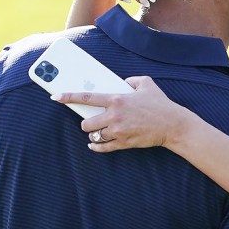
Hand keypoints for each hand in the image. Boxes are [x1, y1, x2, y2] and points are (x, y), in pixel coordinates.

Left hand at [53, 77, 189, 151]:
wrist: (172, 125)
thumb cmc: (160, 104)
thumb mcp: (146, 84)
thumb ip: (130, 80)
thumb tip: (123, 82)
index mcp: (117, 99)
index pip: (87, 97)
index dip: (69, 97)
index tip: (56, 97)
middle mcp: (114, 116)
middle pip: (86, 123)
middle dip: (86, 123)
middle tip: (91, 122)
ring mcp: (118, 131)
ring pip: (94, 136)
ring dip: (94, 135)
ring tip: (99, 132)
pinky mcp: (124, 143)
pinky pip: (103, 148)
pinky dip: (96, 147)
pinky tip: (94, 145)